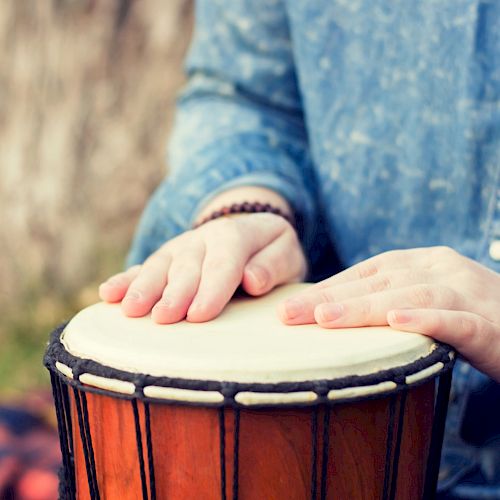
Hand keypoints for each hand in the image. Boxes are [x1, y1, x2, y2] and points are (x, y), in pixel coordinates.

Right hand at [99, 213, 305, 322]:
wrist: (249, 231)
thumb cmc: (270, 253)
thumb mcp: (287, 253)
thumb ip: (275, 264)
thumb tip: (253, 280)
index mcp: (237, 235)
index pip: (224, 261)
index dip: (212, 288)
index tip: (200, 314)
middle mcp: (203, 238)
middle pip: (188, 265)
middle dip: (175, 292)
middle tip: (163, 318)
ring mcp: (180, 247)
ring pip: (160, 265)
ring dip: (144, 287)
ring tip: (130, 310)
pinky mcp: (166, 259)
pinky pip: (143, 267)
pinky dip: (126, 280)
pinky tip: (109, 294)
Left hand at [278, 247, 499, 381]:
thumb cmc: (471, 318)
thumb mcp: (427, 302)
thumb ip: (389, 301)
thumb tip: (333, 313)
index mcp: (425, 263)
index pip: (368, 272)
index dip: (328, 287)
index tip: (290, 306)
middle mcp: (444, 268)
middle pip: (380, 281)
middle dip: (330, 297)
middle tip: (288, 314)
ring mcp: (470, 293)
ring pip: (412, 296)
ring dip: (366, 306)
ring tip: (325, 318)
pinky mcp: (492, 325)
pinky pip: (458, 320)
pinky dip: (426, 319)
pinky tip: (396, 321)